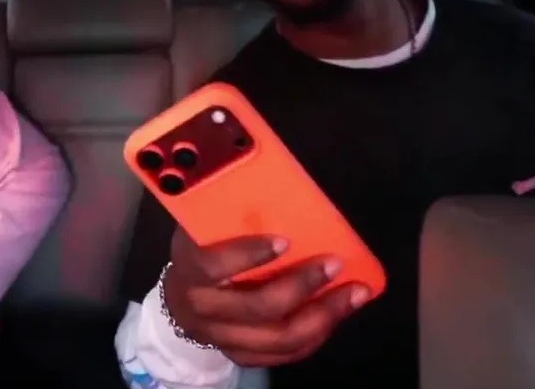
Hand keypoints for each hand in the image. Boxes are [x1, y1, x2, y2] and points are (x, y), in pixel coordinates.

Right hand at [161, 228, 371, 367]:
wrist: (180, 300)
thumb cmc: (202, 249)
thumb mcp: (204, 226)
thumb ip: (229, 213)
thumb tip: (272, 179)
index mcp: (189, 267)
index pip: (213, 265)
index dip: (248, 254)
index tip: (285, 241)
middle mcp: (202, 307)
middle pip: (256, 307)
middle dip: (302, 286)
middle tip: (336, 264)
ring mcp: (222, 337)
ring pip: (277, 338)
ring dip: (322, 316)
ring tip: (354, 294)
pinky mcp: (241, 355)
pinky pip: (284, 355)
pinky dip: (316, 336)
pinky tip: (339, 314)